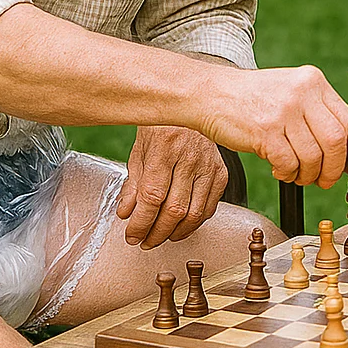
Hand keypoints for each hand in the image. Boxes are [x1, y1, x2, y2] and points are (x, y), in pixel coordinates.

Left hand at [117, 126, 228, 248]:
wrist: (192, 105)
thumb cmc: (162, 127)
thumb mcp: (140, 149)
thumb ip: (133, 183)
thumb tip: (126, 214)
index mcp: (165, 147)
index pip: (152, 196)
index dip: (141, 222)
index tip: (131, 235)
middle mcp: (190, 156)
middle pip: (174, 209)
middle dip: (156, 233)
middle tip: (143, 241)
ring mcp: (209, 165)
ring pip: (194, 213)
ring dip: (175, 233)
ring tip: (160, 237)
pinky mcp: (221, 172)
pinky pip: (209, 207)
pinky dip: (194, 223)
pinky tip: (180, 226)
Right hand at [200, 65, 347, 188]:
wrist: (210, 93)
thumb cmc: (250, 98)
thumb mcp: (290, 92)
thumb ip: (317, 114)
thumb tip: (345, 154)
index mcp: (313, 81)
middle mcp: (302, 93)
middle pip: (335, 142)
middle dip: (333, 170)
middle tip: (323, 180)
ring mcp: (284, 111)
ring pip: (313, 157)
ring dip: (307, 175)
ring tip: (295, 174)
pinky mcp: (265, 130)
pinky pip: (288, 164)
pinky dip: (287, 174)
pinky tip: (279, 170)